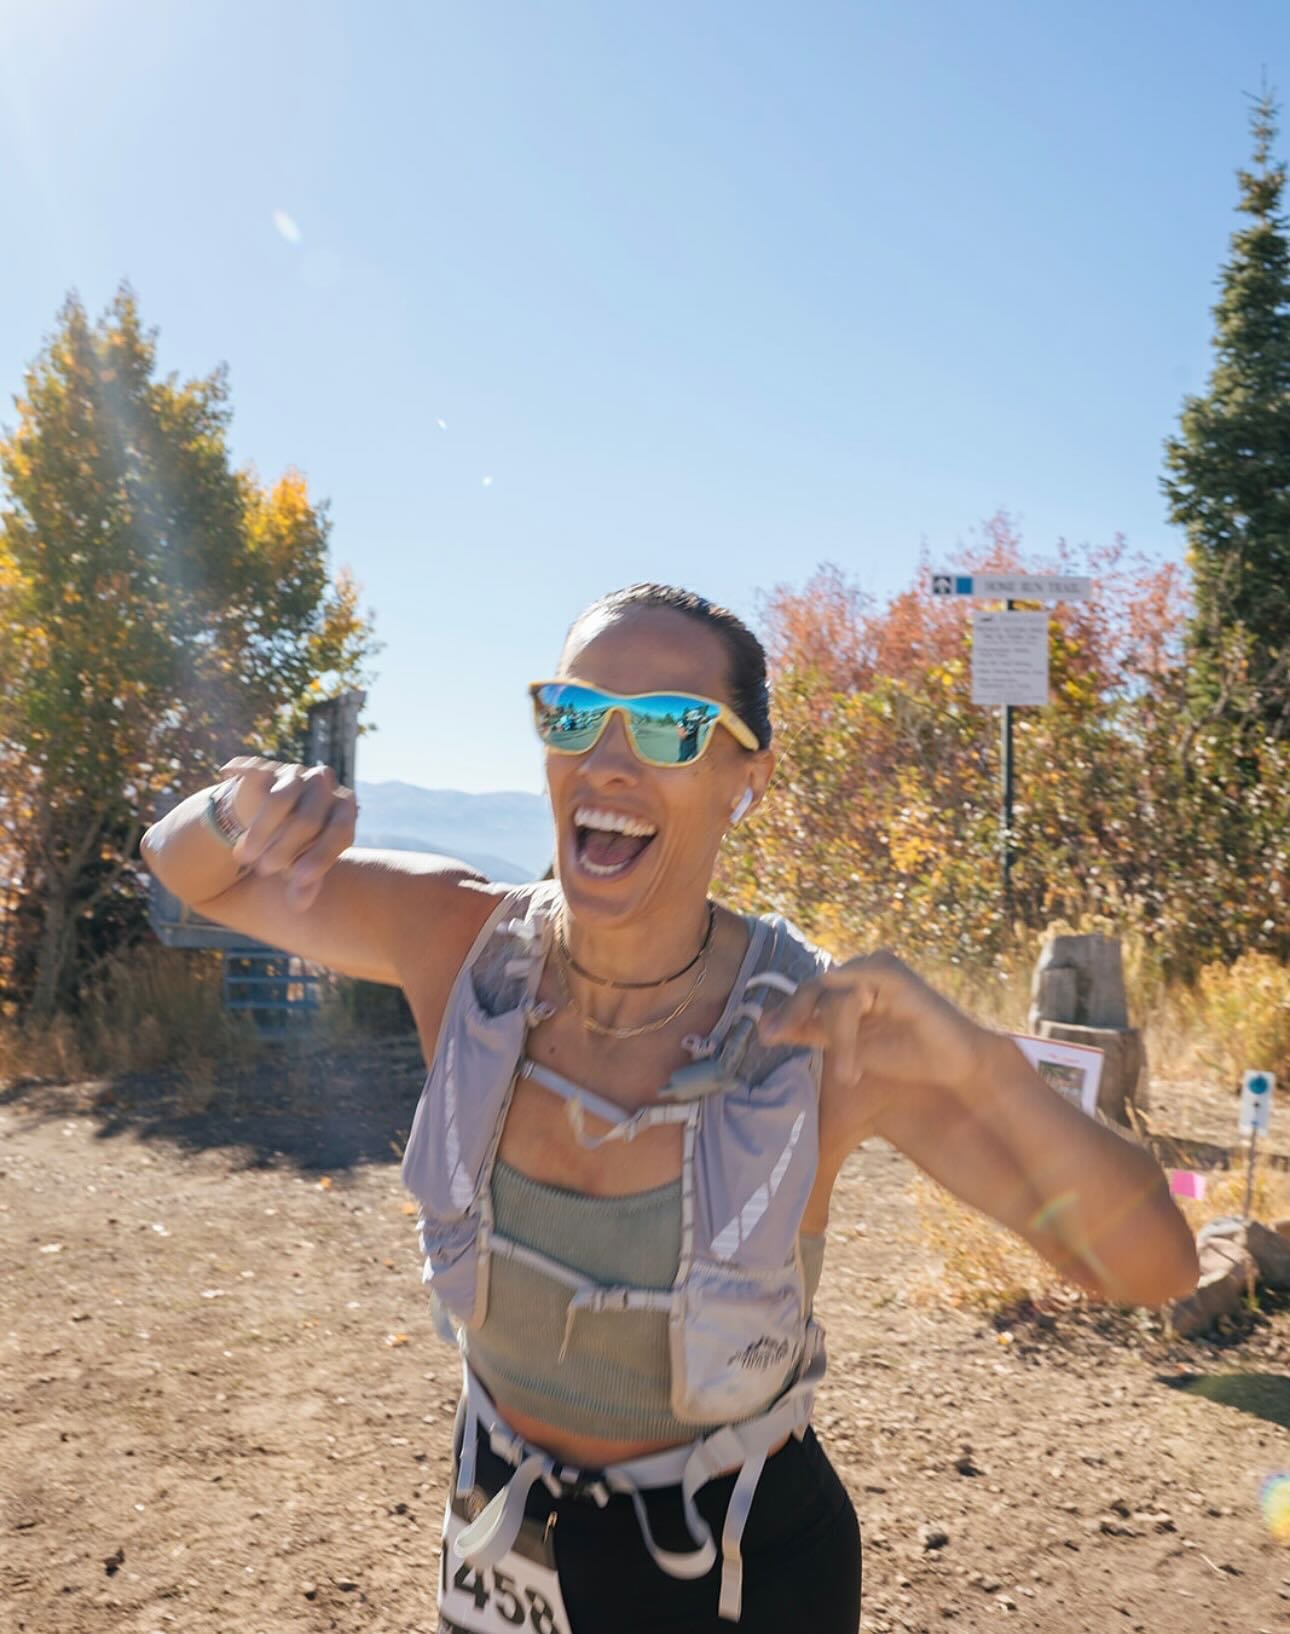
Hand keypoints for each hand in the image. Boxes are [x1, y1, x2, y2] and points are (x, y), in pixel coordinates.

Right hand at [218, 756, 356, 910]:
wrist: (267, 817)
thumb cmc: (293, 847)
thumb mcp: (302, 866)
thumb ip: (305, 882)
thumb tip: (299, 904)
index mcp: (344, 810)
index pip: (341, 832)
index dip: (321, 858)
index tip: (297, 881)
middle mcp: (325, 787)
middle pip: (307, 820)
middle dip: (283, 851)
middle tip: (264, 871)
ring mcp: (297, 774)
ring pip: (281, 800)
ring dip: (260, 832)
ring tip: (244, 858)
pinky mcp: (269, 768)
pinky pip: (255, 770)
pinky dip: (242, 772)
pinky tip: (226, 774)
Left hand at [759, 950, 990, 1098]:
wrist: (955, 1064)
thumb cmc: (907, 1054)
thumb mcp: (848, 1047)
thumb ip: (812, 1033)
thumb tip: (765, 1026)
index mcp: (850, 984)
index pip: (808, 993)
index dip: (785, 1011)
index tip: (764, 1033)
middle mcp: (862, 970)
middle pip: (814, 987)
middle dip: (793, 1013)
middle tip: (774, 1037)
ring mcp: (878, 968)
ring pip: (833, 996)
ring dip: (837, 1039)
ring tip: (849, 1074)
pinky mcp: (893, 974)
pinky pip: (854, 994)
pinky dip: (846, 1028)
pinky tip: (851, 1059)